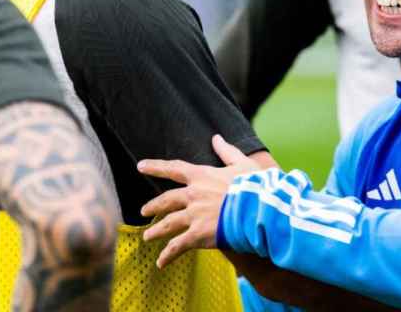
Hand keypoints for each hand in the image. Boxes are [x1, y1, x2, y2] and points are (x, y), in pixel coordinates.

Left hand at [137, 134, 260, 267]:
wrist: (260, 208)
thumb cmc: (256, 185)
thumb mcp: (242, 164)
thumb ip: (227, 151)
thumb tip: (216, 137)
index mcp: (202, 175)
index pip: (174, 168)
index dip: (156, 167)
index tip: (140, 166)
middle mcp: (193, 194)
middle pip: (167, 200)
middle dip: (153, 206)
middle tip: (144, 212)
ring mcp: (194, 215)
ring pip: (168, 224)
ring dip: (156, 231)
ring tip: (147, 238)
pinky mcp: (198, 235)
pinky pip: (177, 246)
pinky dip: (168, 255)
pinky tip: (161, 263)